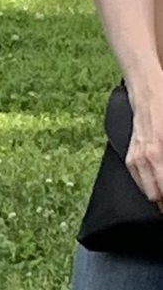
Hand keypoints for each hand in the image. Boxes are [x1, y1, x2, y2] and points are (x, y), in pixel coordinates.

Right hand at [128, 83, 162, 207]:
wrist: (148, 93)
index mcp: (157, 154)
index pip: (162, 189)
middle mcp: (144, 160)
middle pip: (155, 196)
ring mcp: (134, 160)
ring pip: (148, 192)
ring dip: (158, 194)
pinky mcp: (130, 158)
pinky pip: (140, 182)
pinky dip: (150, 185)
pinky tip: (158, 180)